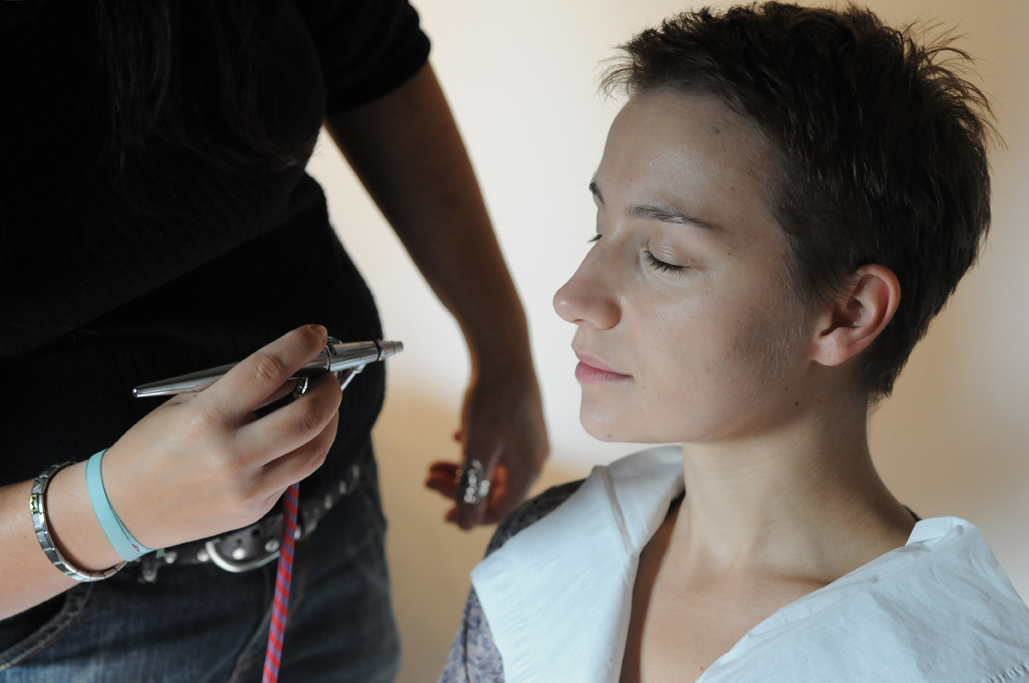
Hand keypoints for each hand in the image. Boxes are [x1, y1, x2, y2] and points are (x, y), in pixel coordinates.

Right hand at [97, 325, 341, 549]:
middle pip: (308, 416)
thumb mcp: (184, 403)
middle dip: (331, 389)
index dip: (300, 346)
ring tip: (323, 405)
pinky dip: (304, 448)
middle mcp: (231, 455)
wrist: (124, 509)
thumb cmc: (153, 448)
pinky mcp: (255, 509)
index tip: (316, 335)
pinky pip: (295, 473)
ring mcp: (247, 487)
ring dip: (329, 421)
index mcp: (206, 418)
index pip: (268, 370)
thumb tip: (292, 370)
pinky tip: (296, 437)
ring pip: (315, 449)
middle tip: (329, 377)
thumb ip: (238, 388)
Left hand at [425, 356, 547, 528]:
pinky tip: (456, 439)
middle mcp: (532, 458)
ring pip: (493, 468)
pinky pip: (496, 449)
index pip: (500, 509)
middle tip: (429, 480)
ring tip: (435, 465)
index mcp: (527, 469)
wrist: (504, 353)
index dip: (471, 515)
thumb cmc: (493, 401)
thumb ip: (471, 489)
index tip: (443, 512)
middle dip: (461, 490)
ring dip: (463, 471)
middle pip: (495, 490)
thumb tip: (465, 525)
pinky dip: (473, 451)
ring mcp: (527, 440)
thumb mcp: (477, 450)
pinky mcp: (519, 423)